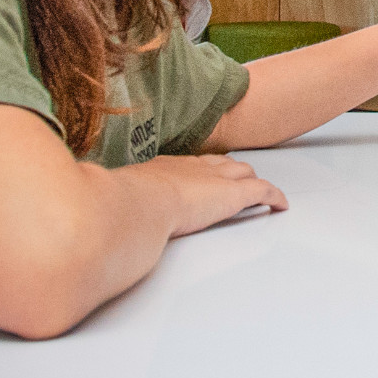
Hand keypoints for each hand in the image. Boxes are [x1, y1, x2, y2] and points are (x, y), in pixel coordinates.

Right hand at [130, 154, 288, 237]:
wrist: (139, 202)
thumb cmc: (123, 204)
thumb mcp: (117, 199)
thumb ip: (116, 204)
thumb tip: (96, 213)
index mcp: (167, 168)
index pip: (190, 165)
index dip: (200, 170)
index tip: (200, 176)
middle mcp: (195, 168)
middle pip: (222, 164)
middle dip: (230, 171)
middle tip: (236, 181)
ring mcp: (217, 179)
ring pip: (244, 173)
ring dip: (251, 181)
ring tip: (258, 190)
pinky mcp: (235, 195)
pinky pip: (263, 192)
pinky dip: (274, 197)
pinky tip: (281, 205)